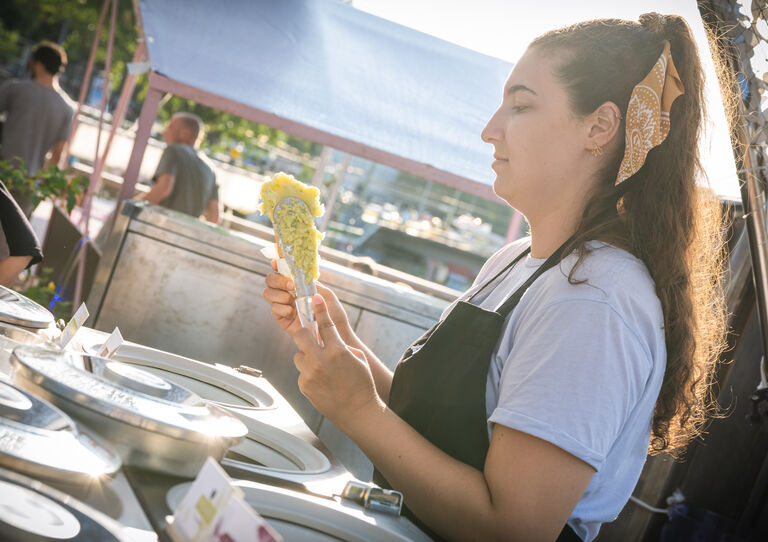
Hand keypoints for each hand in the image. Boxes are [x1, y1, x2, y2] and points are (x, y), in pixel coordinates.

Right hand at [263, 260, 354, 340]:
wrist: (335, 335)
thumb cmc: (334, 314)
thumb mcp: (326, 294)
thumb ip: (311, 283)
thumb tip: (298, 272)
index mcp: (299, 285)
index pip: (283, 271)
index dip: (277, 265)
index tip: (277, 263)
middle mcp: (289, 293)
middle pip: (271, 280)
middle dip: (278, 280)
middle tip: (292, 285)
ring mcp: (284, 306)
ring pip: (268, 294)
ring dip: (279, 295)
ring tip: (292, 301)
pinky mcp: (283, 320)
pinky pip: (274, 310)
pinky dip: (281, 308)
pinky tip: (292, 312)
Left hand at [291, 294, 382, 430]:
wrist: (358, 412)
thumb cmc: (362, 385)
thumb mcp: (358, 360)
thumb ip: (342, 347)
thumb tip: (330, 340)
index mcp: (338, 351)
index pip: (325, 324)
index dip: (319, 308)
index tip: (313, 297)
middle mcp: (321, 360)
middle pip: (301, 335)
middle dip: (302, 331)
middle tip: (305, 333)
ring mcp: (310, 374)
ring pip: (299, 355)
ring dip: (306, 357)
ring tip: (319, 367)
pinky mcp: (304, 385)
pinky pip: (302, 372)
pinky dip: (309, 373)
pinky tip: (321, 382)